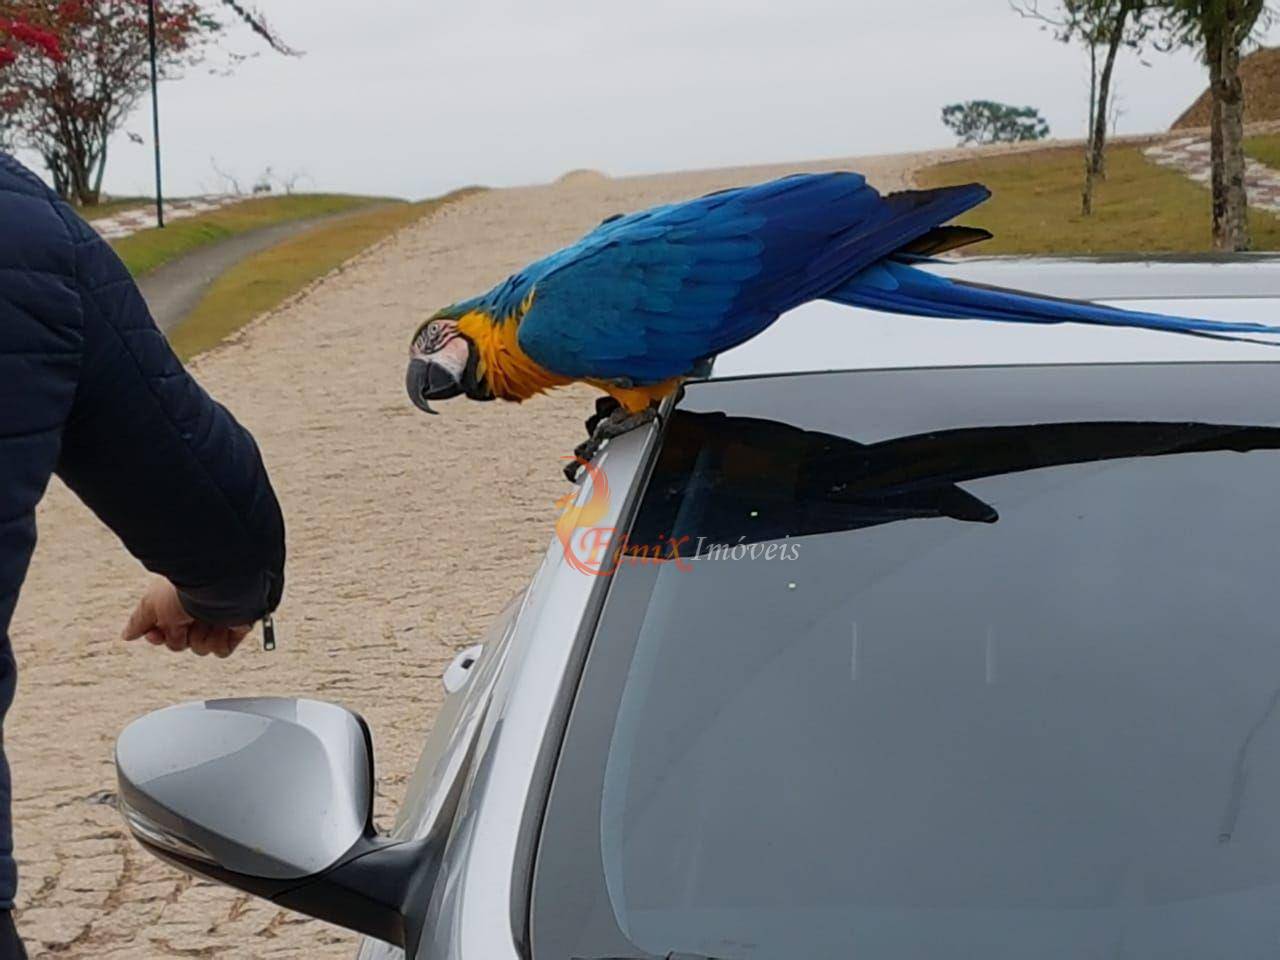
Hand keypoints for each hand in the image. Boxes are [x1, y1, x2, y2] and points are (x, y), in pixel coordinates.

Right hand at [121, 578, 251, 657]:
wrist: (219, 585)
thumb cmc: (185, 589)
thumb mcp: (151, 604)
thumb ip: (139, 621)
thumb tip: (126, 635)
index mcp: (179, 603)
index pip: (165, 633)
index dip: (159, 637)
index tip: (157, 633)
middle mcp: (198, 612)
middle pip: (181, 644)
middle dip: (179, 636)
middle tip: (184, 620)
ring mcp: (218, 621)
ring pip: (201, 649)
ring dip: (200, 636)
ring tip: (206, 618)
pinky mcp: (236, 628)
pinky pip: (222, 651)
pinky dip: (220, 640)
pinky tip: (221, 625)